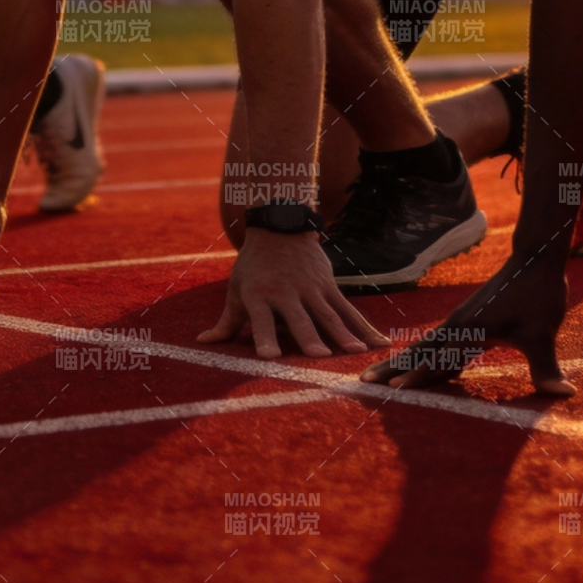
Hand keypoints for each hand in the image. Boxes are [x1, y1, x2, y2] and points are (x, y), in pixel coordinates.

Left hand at [198, 231, 388, 358]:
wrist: (279, 226)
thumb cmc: (253, 265)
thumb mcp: (237, 288)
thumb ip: (226, 320)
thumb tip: (203, 341)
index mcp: (258, 294)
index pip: (261, 320)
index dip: (264, 338)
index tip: (269, 357)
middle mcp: (285, 291)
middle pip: (299, 318)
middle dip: (309, 336)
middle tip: (318, 356)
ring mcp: (310, 287)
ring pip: (328, 313)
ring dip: (343, 333)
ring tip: (355, 352)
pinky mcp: (328, 285)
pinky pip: (348, 309)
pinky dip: (364, 327)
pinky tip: (379, 344)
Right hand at [361, 256, 574, 395]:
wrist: (533, 262)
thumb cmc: (537, 297)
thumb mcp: (542, 334)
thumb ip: (546, 367)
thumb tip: (564, 393)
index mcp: (469, 329)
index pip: (439, 358)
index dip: (419, 376)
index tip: (396, 390)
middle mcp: (457, 326)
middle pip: (418, 352)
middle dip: (392, 369)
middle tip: (363, 382)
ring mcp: (458, 323)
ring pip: (422, 347)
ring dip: (399, 363)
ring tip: (376, 376)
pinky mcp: (465, 323)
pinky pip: (436, 345)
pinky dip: (419, 357)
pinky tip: (417, 369)